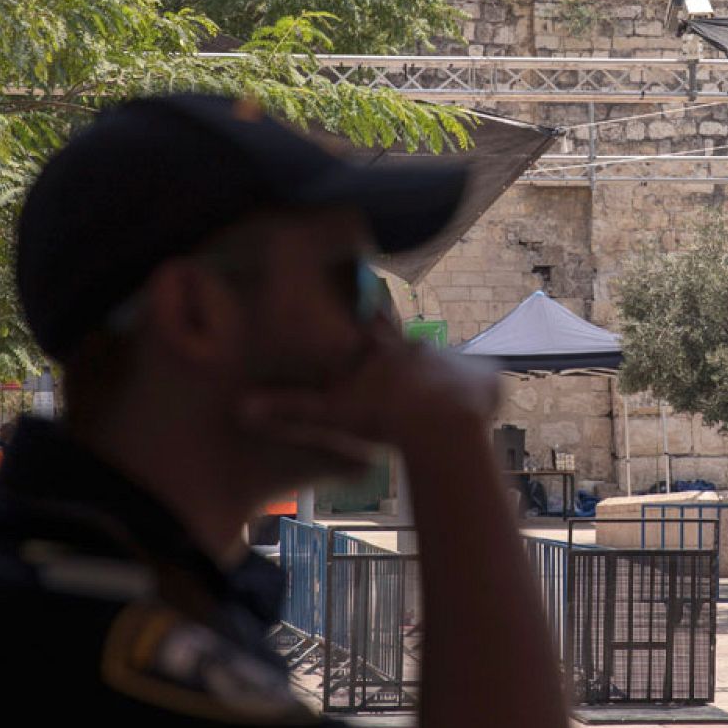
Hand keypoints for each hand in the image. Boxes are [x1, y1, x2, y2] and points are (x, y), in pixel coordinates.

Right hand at [238, 318, 500, 456]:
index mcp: (383, 350)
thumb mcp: (331, 414)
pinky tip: (481, 409)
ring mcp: (455, 360)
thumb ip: (289, 409)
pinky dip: (483, 393)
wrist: (441, 427)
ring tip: (445, 395)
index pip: (371, 324)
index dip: (367, 315)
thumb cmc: (382, 418)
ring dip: (445, 377)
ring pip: (448, 365)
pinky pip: (486, 382)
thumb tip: (240, 408)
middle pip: (408, 340)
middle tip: (406, 351)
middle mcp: (419, 347)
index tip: (368, 300)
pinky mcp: (487, 376)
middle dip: (406, 348)